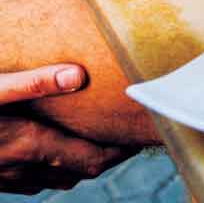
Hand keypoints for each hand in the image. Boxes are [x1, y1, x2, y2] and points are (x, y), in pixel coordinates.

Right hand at [0, 65, 125, 192]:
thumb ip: (33, 83)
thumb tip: (77, 76)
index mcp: (31, 145)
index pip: (93, 160)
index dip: (120, 152)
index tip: (138, 137)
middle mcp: (23, 168)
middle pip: (79, 172)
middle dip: (105, 156)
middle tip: (122, 134)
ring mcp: (8, 178)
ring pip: (57, 179)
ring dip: (79, 162)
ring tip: (95, 138)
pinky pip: (34, 181)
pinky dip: (54, 167)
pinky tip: (53, 147)